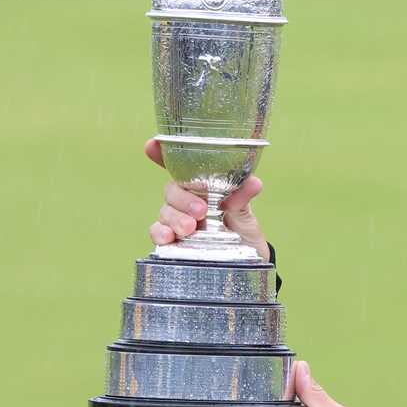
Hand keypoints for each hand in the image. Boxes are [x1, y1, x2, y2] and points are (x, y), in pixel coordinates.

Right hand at [144, 138, 269, 259]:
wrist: (248, 262)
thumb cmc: (244, 232)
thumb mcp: (246, 215)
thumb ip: (242, 198)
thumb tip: (254, 182)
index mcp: (203, 186)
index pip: (179, 166)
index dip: (162, 152)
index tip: (152, 144)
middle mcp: (187, 201)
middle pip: (172, 190)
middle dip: (182, 199)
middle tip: (200, 211)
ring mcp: (177, 220)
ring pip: (165, 211)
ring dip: (174, 218)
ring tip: (190, 228)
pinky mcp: (173, 242)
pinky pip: (158, 232)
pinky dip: (160, 232)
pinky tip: (168, 237)